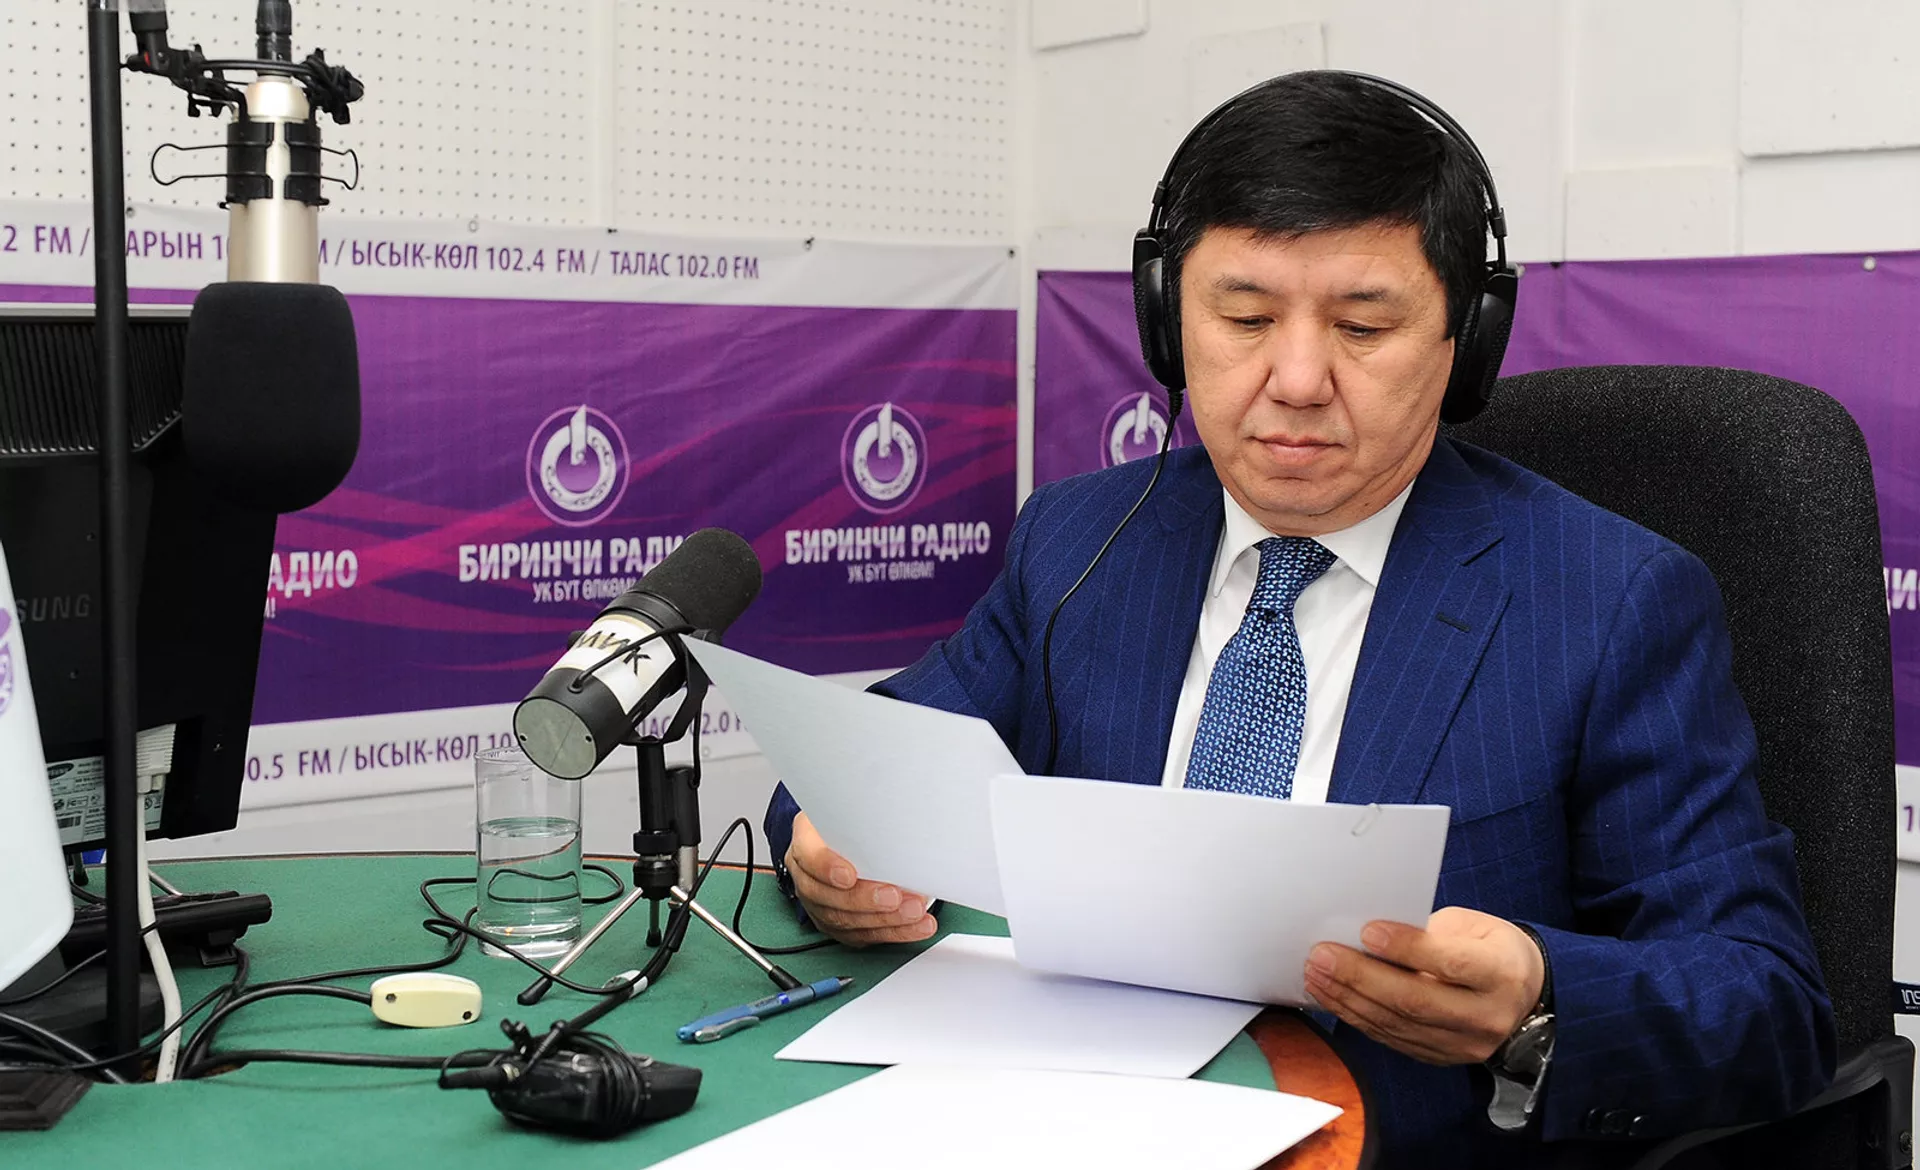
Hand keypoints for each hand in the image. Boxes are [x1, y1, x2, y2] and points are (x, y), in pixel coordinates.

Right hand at [784, 812, 936, 946]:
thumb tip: (901, 815)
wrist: (838, 836)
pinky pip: (861, 935)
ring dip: (884, 920)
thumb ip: (866, 814)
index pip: (807, 856)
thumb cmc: (845, 822)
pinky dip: (892, 932)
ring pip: (845, 920)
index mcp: (805, 841)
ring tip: (914, 912)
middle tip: (895, 896)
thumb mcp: (850, 807)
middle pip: (826, 896)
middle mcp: (806, 875)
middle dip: (864, 900)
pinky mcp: (837, 923)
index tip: (849, 875)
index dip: (826, 868)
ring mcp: (819, 902)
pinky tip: (914, 927)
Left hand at [1303, 906, 1543, 1065]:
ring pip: (1397, 1024)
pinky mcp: (1442, 1058)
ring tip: (1316, 974)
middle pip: (1416, 1000)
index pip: (1450, 963)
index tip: (1367, 932)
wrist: (1522, 994)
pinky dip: (1357, 1018)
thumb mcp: (1472, 927)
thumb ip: (1429, 932)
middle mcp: (1486, 1016)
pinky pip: (1392, 1039)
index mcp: (1501, 973)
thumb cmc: (1490, 948)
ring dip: (1348, 999)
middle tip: (1322, 956)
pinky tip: (1332, 998)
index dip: (1406, 948)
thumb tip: (1370, 937)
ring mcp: (1464, 1044)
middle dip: (1361, 977)